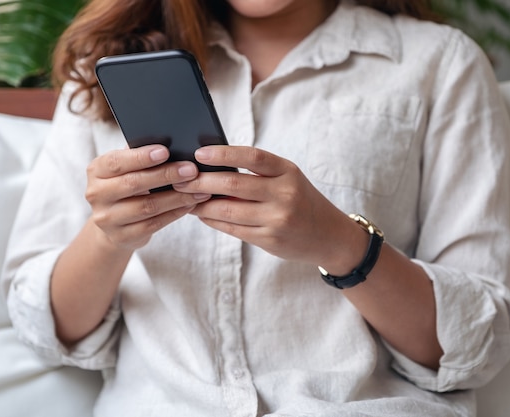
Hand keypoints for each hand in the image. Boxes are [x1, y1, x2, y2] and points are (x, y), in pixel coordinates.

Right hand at [85, 145, 211, 250]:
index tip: (165, 151)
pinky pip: (154, 224)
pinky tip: (190, 204)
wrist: (114, 224)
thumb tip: (172, 143)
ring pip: (147, 206)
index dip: (141, 157)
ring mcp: (107, 219)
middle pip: (133, 184)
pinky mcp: (122, 237)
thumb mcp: (126, 169)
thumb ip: (140, 156)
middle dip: (165, 175)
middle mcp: (96, 194)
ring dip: (177, 197)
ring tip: (199, 189)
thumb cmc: (127, 186)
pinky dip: (175, 213)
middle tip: (191, 170)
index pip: (117, 162)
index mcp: (96, 171)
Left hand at [173, 146, 358, 268]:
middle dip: (202, 182)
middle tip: (180, 179)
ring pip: (229, 210)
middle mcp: (284, 194)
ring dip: (202, 204)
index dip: (224, 154)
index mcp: (288, 171)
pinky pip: (233, 229)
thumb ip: (258, 173)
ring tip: (185, 197)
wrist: (329, 235)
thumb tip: (212, 167)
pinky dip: (213, 221)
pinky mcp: (270, 240)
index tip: (199, 153)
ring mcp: (277, 219)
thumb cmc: (301, 200)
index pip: (253, 157)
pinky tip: (202, 214)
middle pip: (234, 185)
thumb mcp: (289, 178)